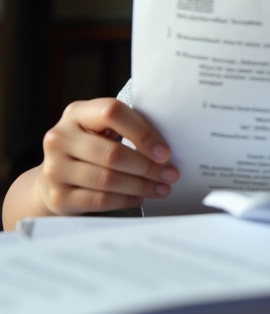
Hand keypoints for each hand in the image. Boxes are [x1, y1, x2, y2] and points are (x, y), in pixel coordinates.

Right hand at [35, 98, 178, 215]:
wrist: (55, 176)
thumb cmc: (92, 145)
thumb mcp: (102, 127)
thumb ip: (128, 127)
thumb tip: (165, 151)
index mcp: (77, 113)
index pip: (112, 113)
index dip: (143, 133)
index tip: (165, 153)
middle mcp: (60, 138)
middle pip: (112, 154)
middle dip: (148, 167)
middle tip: (171, 174)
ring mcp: (55, 169)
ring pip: (107, 180)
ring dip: (141, 186)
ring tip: (162, 188)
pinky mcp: (58, 197)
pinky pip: (99, 200)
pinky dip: (125, 200)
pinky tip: (140, 198)